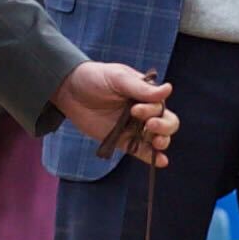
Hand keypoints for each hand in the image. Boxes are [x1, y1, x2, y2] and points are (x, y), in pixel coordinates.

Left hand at [55, 61, 176, 167]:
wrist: (70, 91)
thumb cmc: (95, 78)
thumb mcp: (117, 78)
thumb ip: (141, 88)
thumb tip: (168, 89)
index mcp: (146, 94)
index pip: (160, 105)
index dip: (152, 110)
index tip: (135, 109)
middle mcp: (145, 112)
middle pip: (167, 122)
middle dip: (164, 126)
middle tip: (149, 125)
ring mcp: (134, 127)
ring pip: (157, 138)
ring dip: (162, 141)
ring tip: (157, 143)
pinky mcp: (123, 141)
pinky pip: (141, 151)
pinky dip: (152, 157)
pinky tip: (161, 161)